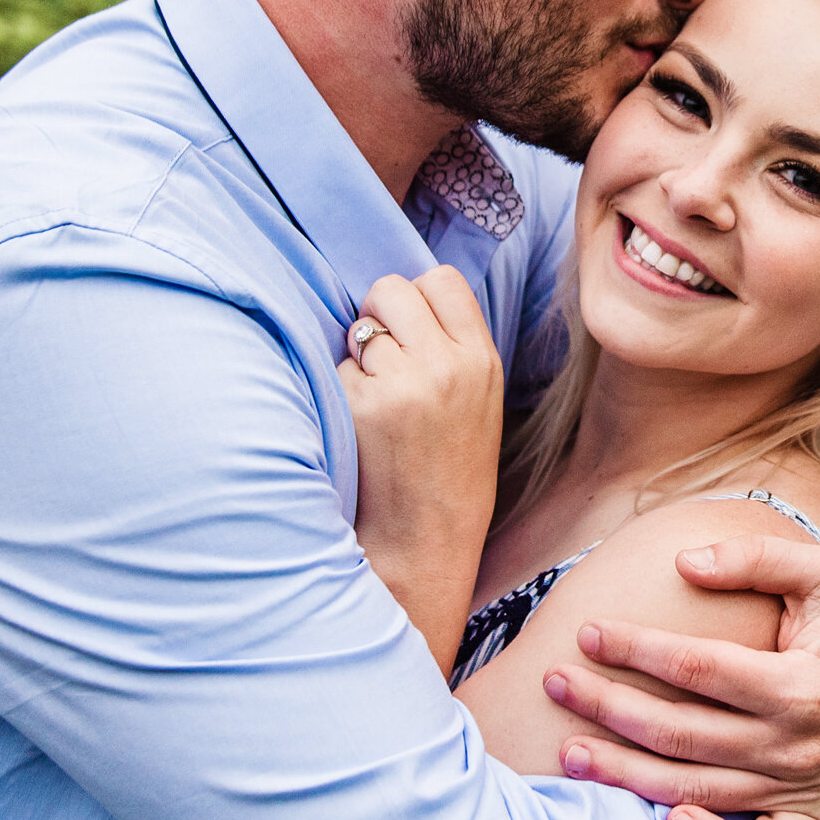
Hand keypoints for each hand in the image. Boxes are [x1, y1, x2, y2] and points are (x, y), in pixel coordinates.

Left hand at [340, 266, 503, 670]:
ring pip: (360, 329)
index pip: (441, 280)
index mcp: (481, 360)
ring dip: (358, 355)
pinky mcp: (361, 406)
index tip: (411, 326)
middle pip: (392, 290)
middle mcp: (447, 366)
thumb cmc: (450, 468)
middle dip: (378, 314)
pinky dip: (341, 388)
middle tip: (381, 355)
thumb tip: (407, 296)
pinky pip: (338, 367)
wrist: (428, 539)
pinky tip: (361, 424)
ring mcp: (402, 385)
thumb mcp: (479, 400)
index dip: (417, 296)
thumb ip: (453, 346)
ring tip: (376, 398)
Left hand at [542, 535, 819, 819]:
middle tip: (553, 685)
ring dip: (630, 776)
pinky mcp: (818, 818)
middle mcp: (799, 745)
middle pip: (684, 734)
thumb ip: (755, 558)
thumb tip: (682, 562)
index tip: (587, 632)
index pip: (697, 669)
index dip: (637, 651)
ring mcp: (807, 790)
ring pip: (702, 793)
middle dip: (609, 710)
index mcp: (801, 683)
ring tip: (570, 752)